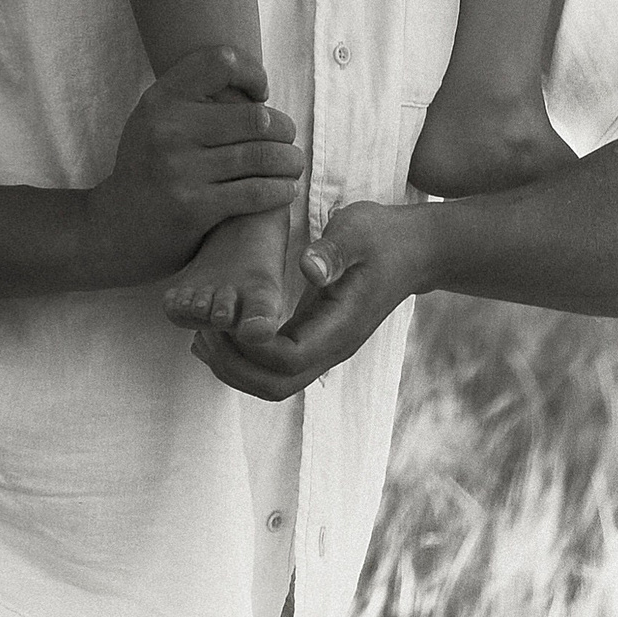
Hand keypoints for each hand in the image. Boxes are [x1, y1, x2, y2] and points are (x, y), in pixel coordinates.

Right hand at [85, 47, 304, 285]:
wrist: (116, 227)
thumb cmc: (148, 168)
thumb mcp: (154, 119)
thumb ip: (192, 97)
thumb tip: (251, 81)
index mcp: (161, 99)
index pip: (220, 62)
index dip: (252, 72)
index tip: (261, 93)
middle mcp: (169, 129)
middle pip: (255, 116)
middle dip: (284, 128)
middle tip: (288, 138)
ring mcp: (181, 169)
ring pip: (261, 156)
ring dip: (289, 161)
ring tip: (293, 163)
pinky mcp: (194, 207)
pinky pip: (255, 192)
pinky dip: (280, 190)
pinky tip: (285, 189)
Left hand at [190, 199, 428, 400]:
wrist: (414, 252)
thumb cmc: (383, 236)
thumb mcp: (359, 230)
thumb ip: (334, 250)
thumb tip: (307, 268)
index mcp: (340, 328)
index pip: (288, 360)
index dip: (252, 347)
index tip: (228, 317)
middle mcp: (331, 348)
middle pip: (275, 386)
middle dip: (233, 366)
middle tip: (202, 330)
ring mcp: (323, 348)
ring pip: (273, 384)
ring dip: (234, 367)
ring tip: (203, 333)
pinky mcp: (315, 339)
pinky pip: (275, 367)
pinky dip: (243, 358)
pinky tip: (221, 331)